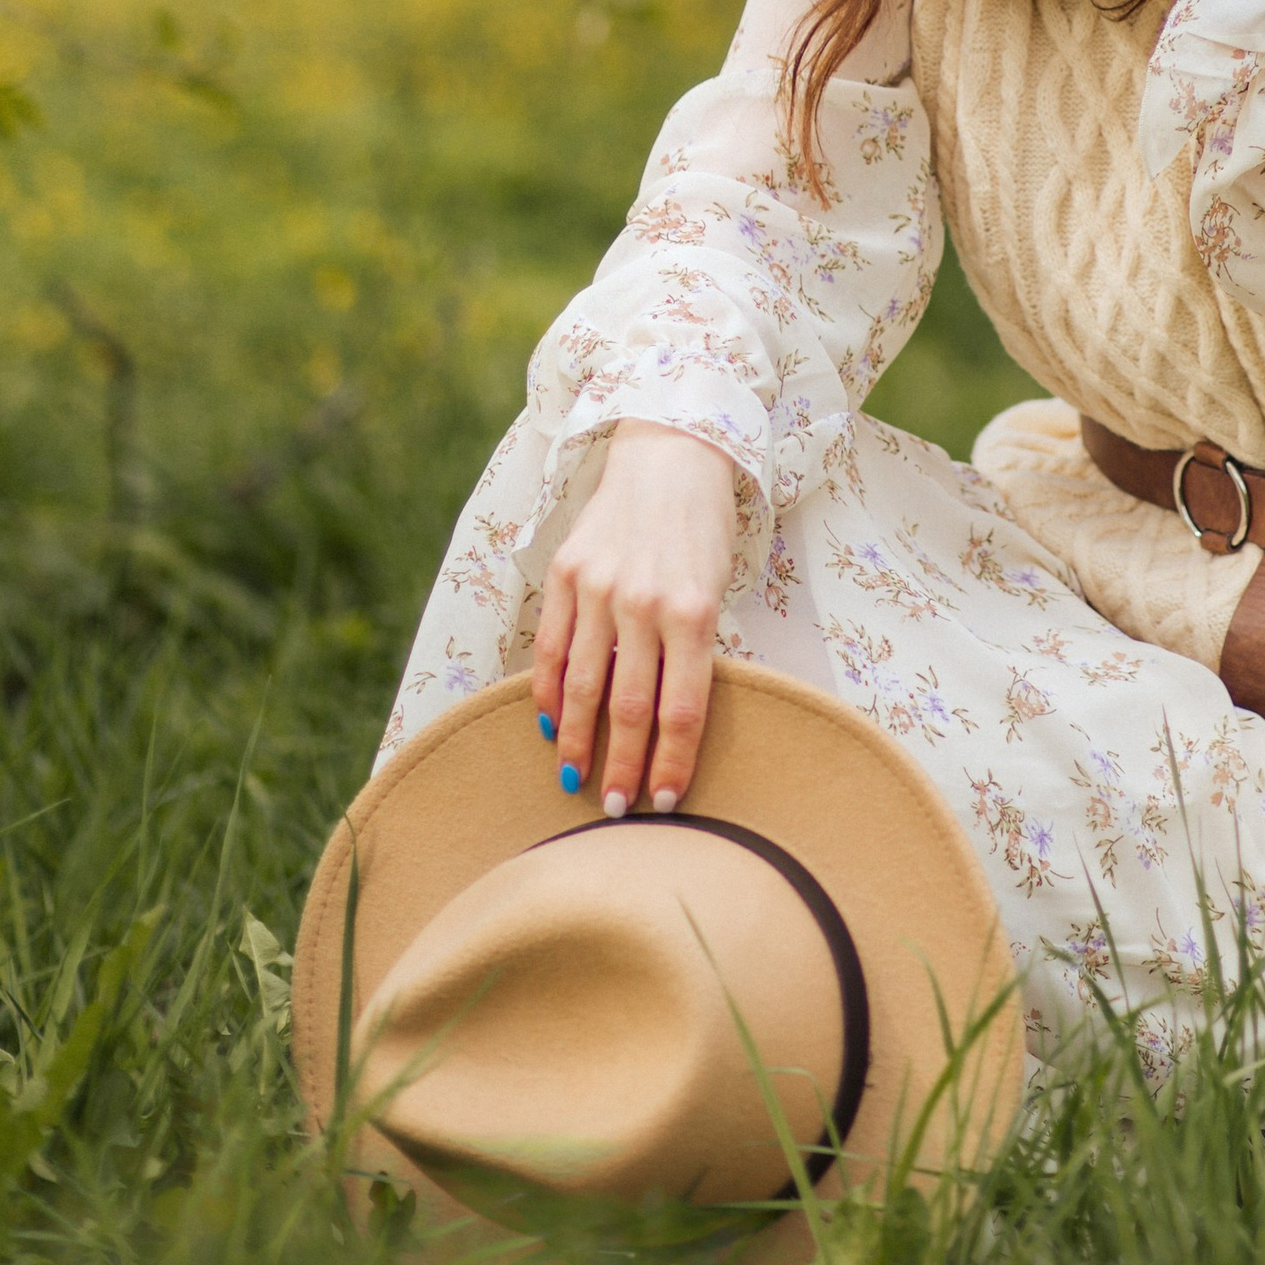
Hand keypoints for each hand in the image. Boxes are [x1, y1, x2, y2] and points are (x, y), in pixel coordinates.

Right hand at [532, 425, 738, 813]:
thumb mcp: (717, 588)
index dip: (672, 764)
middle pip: (629, 708)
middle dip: (623, 767)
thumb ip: (693, 649)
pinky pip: (550, 647)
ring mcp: (599, 587)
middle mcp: (643, 602)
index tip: (666, 803)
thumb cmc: (705, 529)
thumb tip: (667, 722)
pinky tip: (548, 724)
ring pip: (581, 686)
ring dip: (577, 742)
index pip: (681, 710)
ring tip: (575, 780)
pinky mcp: (565, 573)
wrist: (672, 452)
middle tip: (617, 811)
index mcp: (694, 611)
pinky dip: (546, 691)